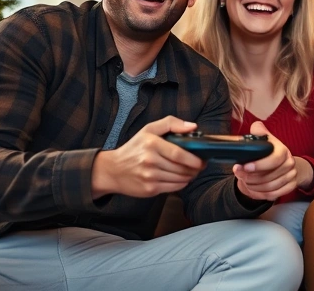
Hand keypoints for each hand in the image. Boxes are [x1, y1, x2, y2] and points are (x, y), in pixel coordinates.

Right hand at [91, 116, 205, 198]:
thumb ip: (171, 123)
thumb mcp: (148, 130)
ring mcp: (149, 176)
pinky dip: (181, 184)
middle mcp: (150, 161)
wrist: (112, 170)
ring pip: (180, 179)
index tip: (202, 159)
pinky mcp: (149, 189)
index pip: (179, 153)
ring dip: (190, 176)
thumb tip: (192, 126)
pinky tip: (181, 178)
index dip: (194, 159)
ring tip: (191, 171)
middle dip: (195, 168)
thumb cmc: (133, 148)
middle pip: (182, 168)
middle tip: (199, 166)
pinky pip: (173, 188)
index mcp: (151, 144)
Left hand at [234, 121, 298, 200]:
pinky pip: (273, 195)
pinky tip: (253, 189)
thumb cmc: (271, 152)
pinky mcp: (291, 187)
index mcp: (283, 151)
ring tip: (244, 181)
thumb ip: (259, 133)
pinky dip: (260, 194)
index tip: (245, 166)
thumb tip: (256, 127)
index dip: (259, 165)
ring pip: (270, 187)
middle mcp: (290, 163)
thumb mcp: (265, 140)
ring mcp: (292, 176)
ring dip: (253, 186)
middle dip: (250, 177)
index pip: (274, 159)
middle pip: (269, 176)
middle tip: (239, 174)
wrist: (286, 164)